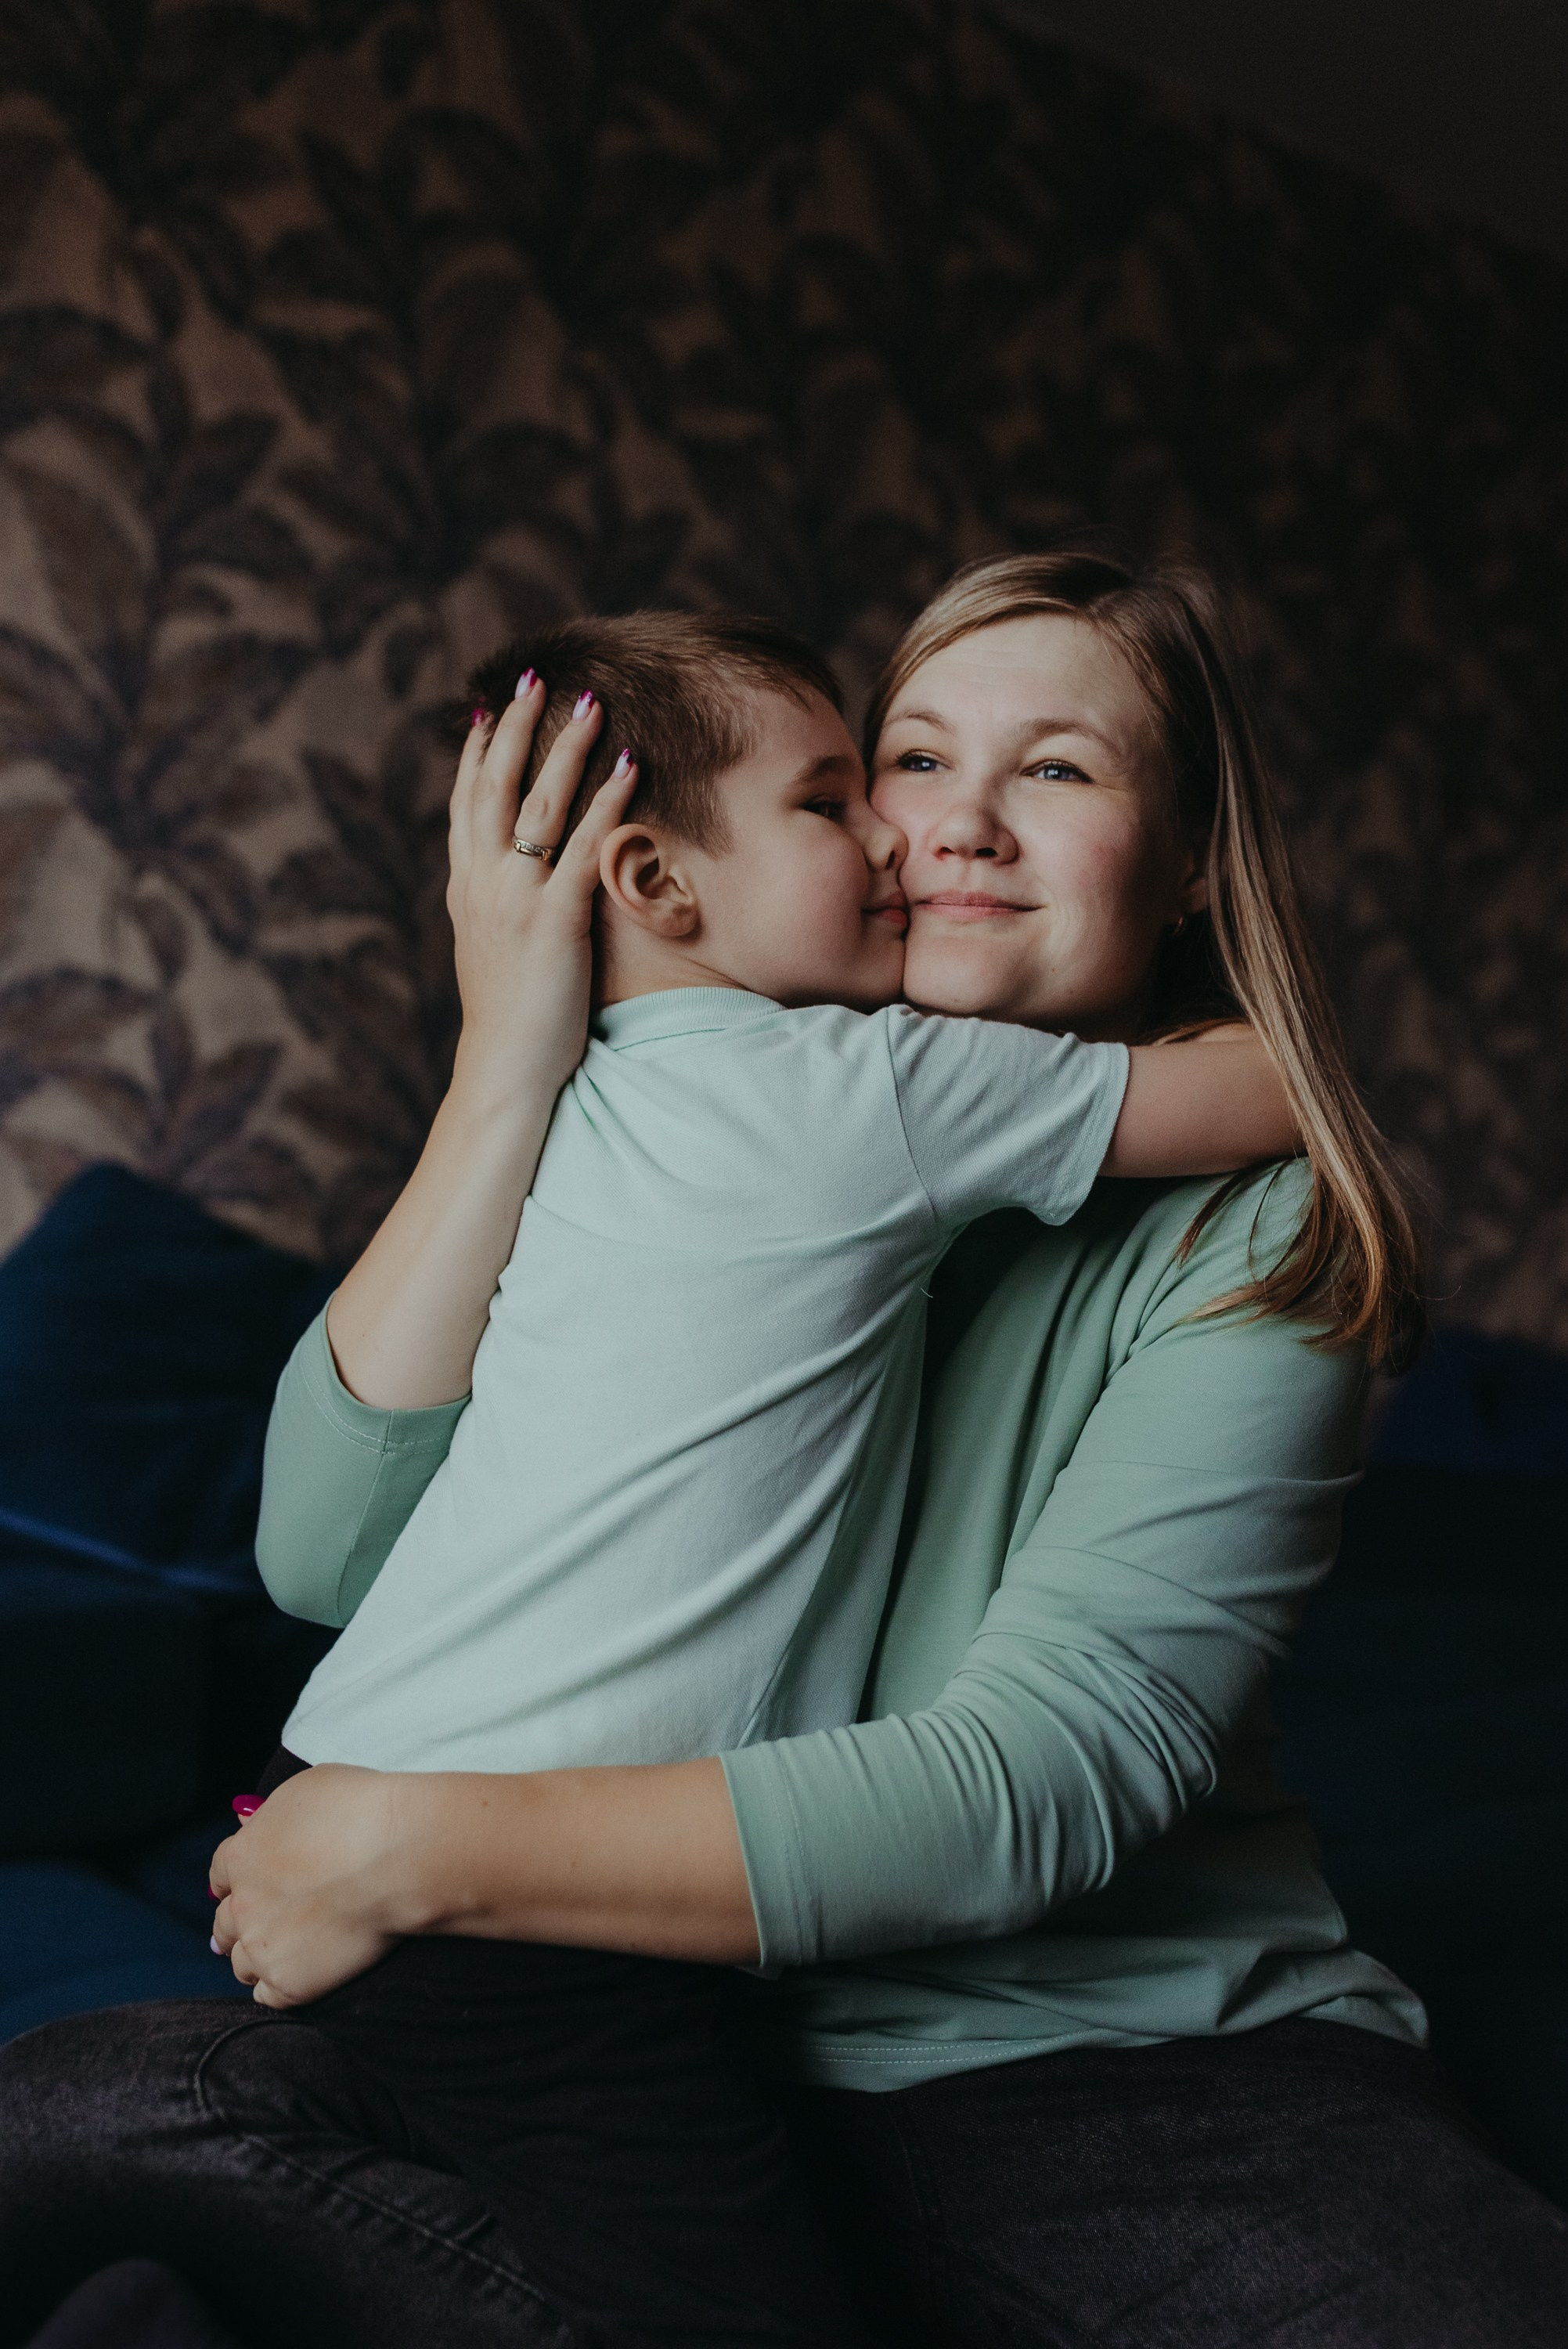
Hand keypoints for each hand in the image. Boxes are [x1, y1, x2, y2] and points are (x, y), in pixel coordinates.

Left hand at [209, 1765, 409, 2008]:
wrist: (395, 1858)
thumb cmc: (360, 1811)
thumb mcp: (308, 1789)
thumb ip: (273, 1815)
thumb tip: (254, 1824)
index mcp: (242, 1854)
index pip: (220, 1874)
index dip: (237, 1880)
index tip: (252, 1885)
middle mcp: (243, 1904)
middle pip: (224, 1922)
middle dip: (241, 1922)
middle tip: (265, 1924)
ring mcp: (262, 1947)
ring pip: (241, 1963)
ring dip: (258, 1956)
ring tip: (287, 1952)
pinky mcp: (289, 1983)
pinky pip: (266, 1996)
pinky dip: (278, 1987)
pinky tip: (300, 1975)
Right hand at [448, 679, 638, 1110]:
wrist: (505, 1072)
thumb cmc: (512, 1022)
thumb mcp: (493, 953)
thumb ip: (499, 909)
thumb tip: (513, 885)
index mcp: (467, 889)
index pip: (465, 804)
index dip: (475, 752)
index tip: (488, 707)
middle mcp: (484, 884)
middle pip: (493, 786)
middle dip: (513, 726)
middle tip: (532, 677)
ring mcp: (516, 900)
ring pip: (538, 805)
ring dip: (565, 748)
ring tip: (589, 704)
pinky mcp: (555, 922)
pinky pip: (583, 848)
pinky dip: (608, 803)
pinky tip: (629, 768)